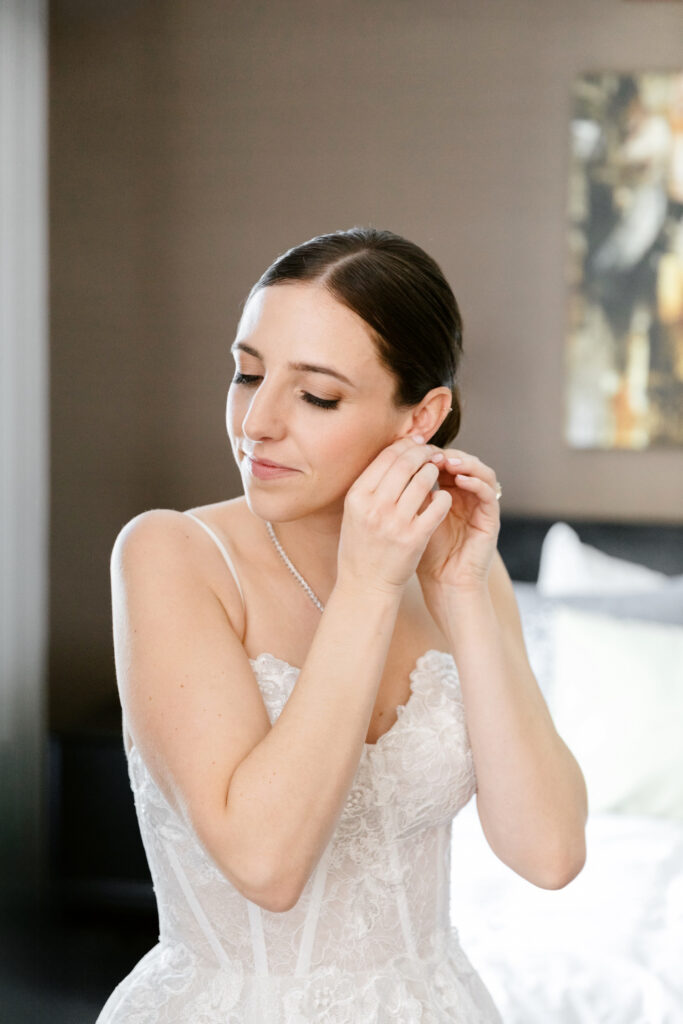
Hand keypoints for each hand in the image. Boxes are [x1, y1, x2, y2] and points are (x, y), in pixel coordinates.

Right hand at [337, 437, 452, 593]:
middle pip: (406, 463)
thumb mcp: (354, 513)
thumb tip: (394, 454)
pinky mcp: (415, 537)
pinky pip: (438, 505)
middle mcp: (374, 507)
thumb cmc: (360, 547)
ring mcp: (395, 522)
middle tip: (433, 453)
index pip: (386, 457)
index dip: (406, 445)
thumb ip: (370, 486)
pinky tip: (442, 498)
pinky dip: (443, 497)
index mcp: (357, 497)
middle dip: (423, 453)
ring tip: (436, 474)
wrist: (365, 586)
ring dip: (434, 472)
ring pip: (424, 480)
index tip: (417, 443)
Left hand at [416, 447, 500, 593]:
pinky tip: (460, 480)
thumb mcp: (414, 518)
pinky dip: (476, 482)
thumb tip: (397, 464)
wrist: (444, 584)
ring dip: (465, 462)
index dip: (431, 454)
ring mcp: (481, 506)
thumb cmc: (425, 555)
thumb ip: (412, 494)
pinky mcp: (491, 518)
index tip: (415, 451)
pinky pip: (489, 493)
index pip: (444, 463)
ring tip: (446, 461)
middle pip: (464, 462)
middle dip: (447, 454)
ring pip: (481, 471)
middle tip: (431, 452)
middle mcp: (468, 497)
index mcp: (449, 494)